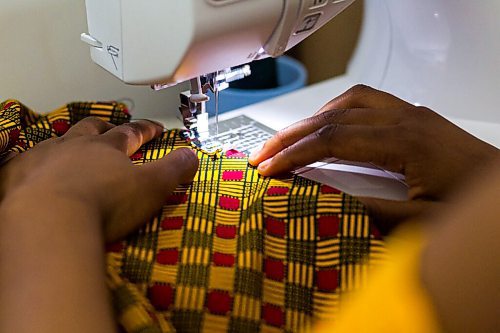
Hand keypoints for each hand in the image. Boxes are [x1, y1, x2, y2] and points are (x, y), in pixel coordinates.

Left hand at [0, 117, 198, 241]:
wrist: (50, 221)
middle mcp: (74, 147)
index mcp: (108, 148)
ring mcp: (44, 159)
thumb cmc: (103, 204)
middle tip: (110, 129)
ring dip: (68, 143)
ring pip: (58, 141)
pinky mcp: (19, 177)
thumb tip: (192, 156)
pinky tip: (34, 170)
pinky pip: (24, 161)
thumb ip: (174, 169)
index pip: (132, 132)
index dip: (146, 129)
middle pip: (91, 130)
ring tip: (72, 147)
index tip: (155, 128)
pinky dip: (33, 163)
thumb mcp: (152, 186)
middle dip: (104, 128)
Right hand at [249, 85, 498, 227]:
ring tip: (289, 139)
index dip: (294, 154)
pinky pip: (366, 103)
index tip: (269, 168)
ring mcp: (412, 115)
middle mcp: (407, 119)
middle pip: (332, 115)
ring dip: (313, 118)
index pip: (332, 140)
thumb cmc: (478, 209)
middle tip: (264, 152)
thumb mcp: (424, 226)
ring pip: (348, 102)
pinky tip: (330, 129)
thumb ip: (372, 214)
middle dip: (291, 134)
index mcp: (406, 142)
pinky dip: (337, 114)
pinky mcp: (416, 119)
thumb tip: (324, 205)